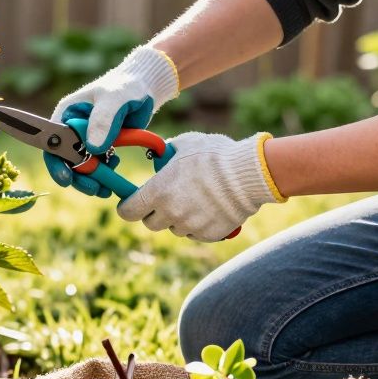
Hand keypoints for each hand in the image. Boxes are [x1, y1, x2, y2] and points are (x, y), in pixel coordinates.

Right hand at [45, 47, 178, 195]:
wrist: (144, 88)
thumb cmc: (125, 87)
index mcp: (66, 115)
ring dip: (93, 179)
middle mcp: (72, 129)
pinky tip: (116, 168)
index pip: (53, 143)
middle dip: (79, 177)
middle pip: (66, 160)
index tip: (67, 179)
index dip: (56, 163)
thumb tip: (93, 149)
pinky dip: (105, 173)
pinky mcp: (101, 146)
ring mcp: (86, 139)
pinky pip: (98, 166)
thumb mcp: (114, 99)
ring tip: (106, 186)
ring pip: (83, 167)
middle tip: (94, 188)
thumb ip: (103, 121)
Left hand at [117, 132, 285, 241]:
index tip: (132, 203)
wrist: (249, 173)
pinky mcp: (208, 234)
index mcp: (157, 192)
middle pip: (151, 223)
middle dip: (154, 212)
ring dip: (178, 218)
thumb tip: (161, 155)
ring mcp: (189, 225)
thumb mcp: (185, 144)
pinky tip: (209, 208)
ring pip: (174, 228)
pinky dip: (198, 224)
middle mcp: (170, 213)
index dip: (128, 207)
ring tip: (194, 199)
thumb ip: (167, 152)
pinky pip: (195, 233)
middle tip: (166, 199)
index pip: (128, 211)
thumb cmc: (214, 155)